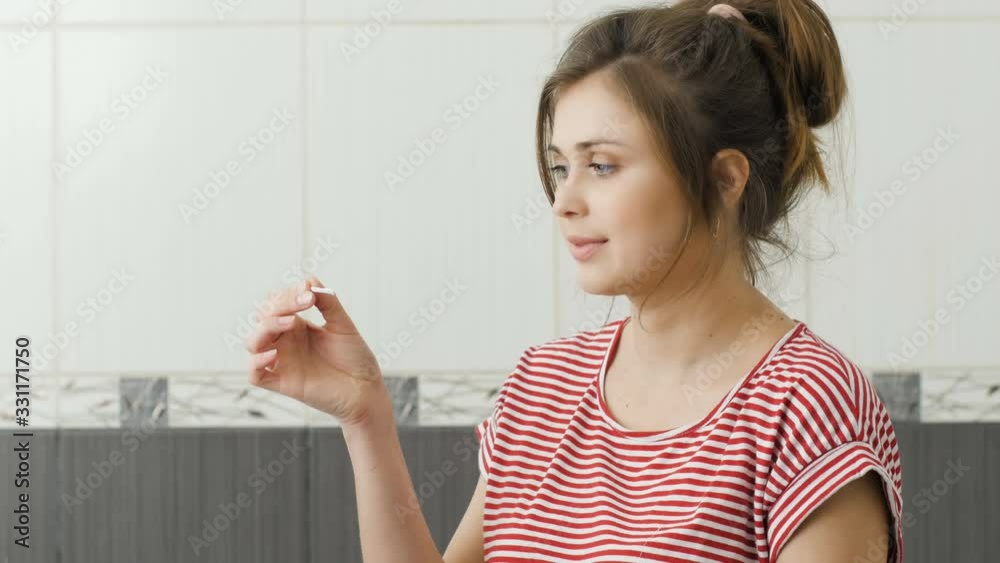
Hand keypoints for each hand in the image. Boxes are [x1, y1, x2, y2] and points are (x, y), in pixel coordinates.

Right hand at [244, 276, 389, 426]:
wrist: (366, 389)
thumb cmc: (355, 358)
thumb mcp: (343, 325)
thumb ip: (328, 303)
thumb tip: (310, 280)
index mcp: (298, 327)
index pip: (277, 303)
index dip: (289, 294)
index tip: (309, 292)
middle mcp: (286, 342)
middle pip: (263, 318)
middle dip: (279, 305)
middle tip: (304, 302)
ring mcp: (283, 362)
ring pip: (253, 342)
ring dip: (266, 327)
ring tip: (291, 322)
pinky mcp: (283, 383)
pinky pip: (255, 374)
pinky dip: (257, 362)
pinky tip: (274, 354)